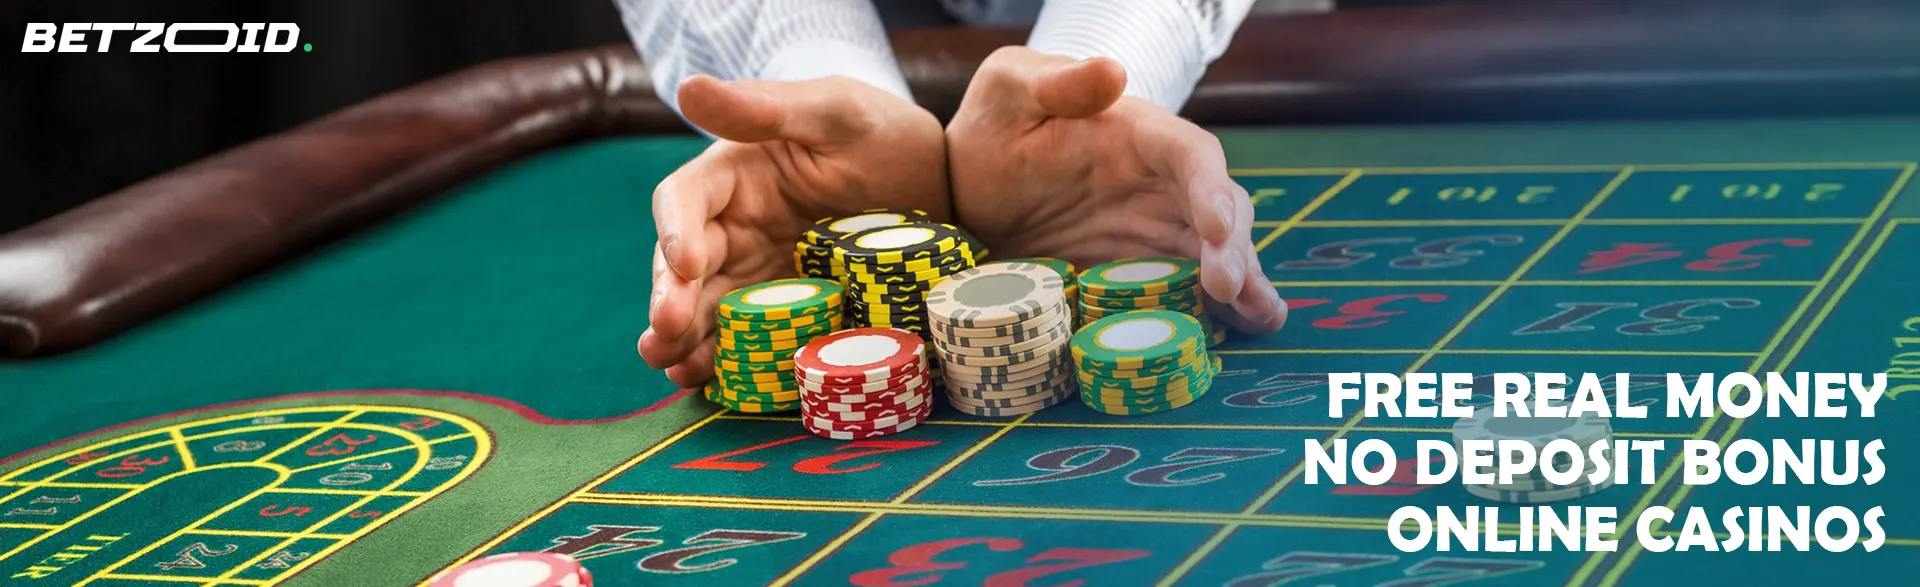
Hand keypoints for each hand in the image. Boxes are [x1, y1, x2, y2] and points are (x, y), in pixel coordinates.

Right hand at [639, 75, 949, 387]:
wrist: (944, 188)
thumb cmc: (883, 133)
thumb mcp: (836, 112)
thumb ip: (767, 108)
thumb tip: (689, 88)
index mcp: (735, 174)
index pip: (684, 199)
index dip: (674, 231)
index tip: (686, 263)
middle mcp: (735, 227)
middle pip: (683, 266)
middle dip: (670, 300)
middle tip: (666, 333)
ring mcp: (759, 275)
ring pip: (706, 309)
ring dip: (685, 341)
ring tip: (676, 369)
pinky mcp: (789, 313)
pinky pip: (749, 339)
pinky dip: (728, 361)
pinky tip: (712, 382)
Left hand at [945, 47, 1286, 334]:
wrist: (969, 185)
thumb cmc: (996, 125)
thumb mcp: (1010, 89)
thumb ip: (1057, 82)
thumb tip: (1113, 72)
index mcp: (1139, 134)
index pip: (1192, 155)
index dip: (1211, 189)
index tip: (1217, 227)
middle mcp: (1161, 185)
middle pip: (1219, 211)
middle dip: (1234, 248)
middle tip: (1229, 289)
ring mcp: (1155, 233)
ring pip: (1218, 255)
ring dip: (1245, 286)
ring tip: (1258, 318)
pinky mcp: (1140, 274)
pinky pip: (1187, 293)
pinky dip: (1215, 313)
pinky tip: (1234, 336)